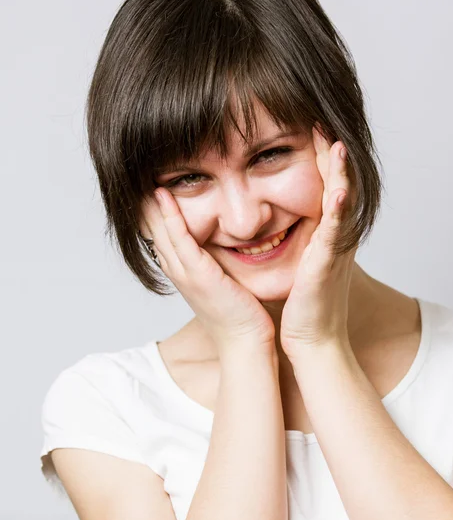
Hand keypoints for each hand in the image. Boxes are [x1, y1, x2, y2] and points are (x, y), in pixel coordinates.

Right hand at [139, 189, 275, 353]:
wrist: (246, 341)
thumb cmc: (241, 315)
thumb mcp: (224, 283)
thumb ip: (218, 264)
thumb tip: (224, 245)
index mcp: (183, 274)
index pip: (162, 239)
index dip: (154, 215)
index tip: (151, 190)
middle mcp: (178, 273)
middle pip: (154, 233)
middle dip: (146, 206)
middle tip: (139, 178)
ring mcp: (185, 273)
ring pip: (161, 232)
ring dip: (152, 205)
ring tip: (144, 179)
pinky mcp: (198, 273)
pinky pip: (179, 238)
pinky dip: (170, 216)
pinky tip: (163, 196)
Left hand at [279, 126, 357, 357]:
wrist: (313, 337)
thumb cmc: (305, 302)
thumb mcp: (303, 260)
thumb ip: (299, 237)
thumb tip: (277, 219)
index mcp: (326, 231)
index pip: (324, 185)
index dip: (320, 156)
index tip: (309, 126)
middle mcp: (336, 234)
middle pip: (338, 184)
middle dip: (331, 153)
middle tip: (324, 119)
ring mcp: (335, 247)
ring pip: (342, 201)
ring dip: (340, 172)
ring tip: (335, 141)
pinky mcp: (328, 264)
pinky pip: (336, 232)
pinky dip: (340, 209)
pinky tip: (339, 190)